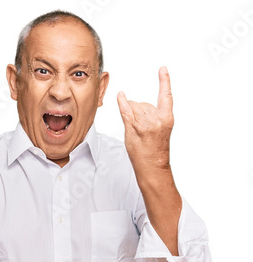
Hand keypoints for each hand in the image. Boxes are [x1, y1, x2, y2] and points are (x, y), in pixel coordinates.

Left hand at [117, 66, 173, 183]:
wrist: (153, 166)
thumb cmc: (156, 151)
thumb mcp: (161, 131)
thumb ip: (153, 116)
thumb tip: (136, 105)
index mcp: (167, 118)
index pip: (166, 95)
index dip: (164, 81)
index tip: (162, 69)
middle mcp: (156, 118)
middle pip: (142, 103)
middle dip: (139, 113)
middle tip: (143, 131)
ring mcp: (144, 122)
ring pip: (133, 107)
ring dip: (132, 116)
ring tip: (137, 132)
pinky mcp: (134, 127)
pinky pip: (125, 110)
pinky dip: (121, 102)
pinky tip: (120, 96)